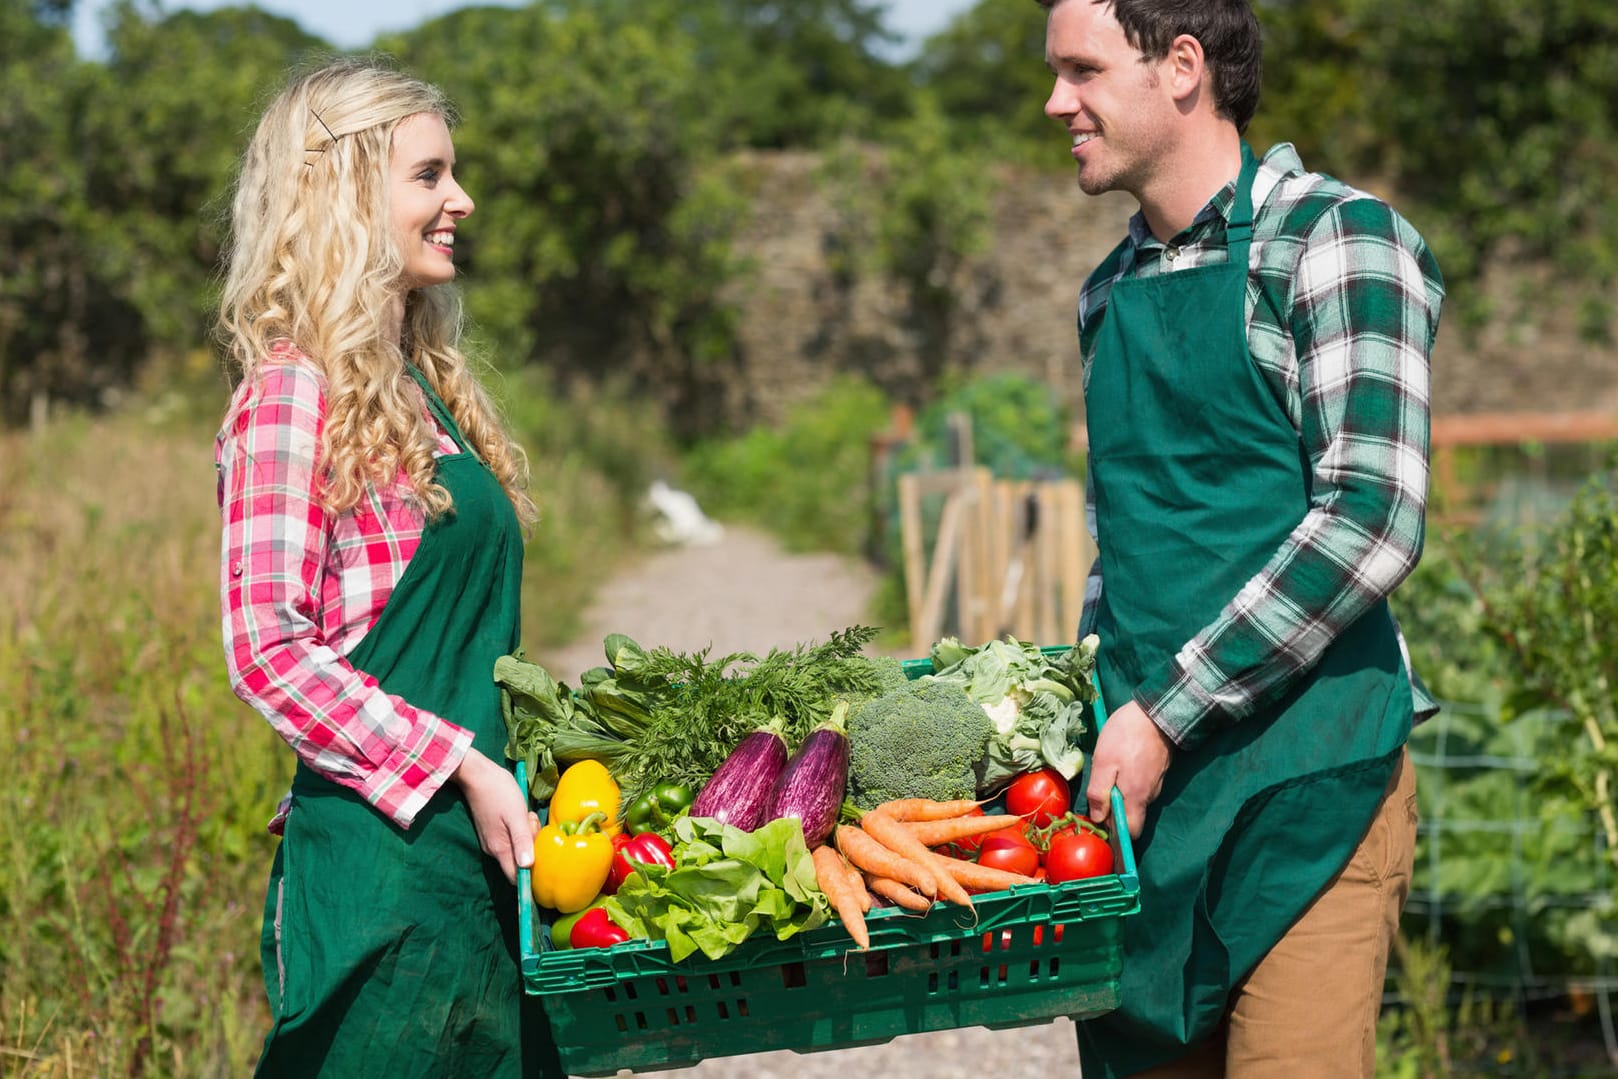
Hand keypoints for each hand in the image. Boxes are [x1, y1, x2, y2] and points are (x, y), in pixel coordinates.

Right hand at [453, 748, 535, 884]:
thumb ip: (522, 841)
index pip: (516, 877)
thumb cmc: (499, 792)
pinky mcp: (493, 831)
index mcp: (499, 848)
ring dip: (527, 834)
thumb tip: (527, 867)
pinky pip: (512, 838)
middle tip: (532, 823)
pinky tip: (521, 813)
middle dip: (532, 846)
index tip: (543, 862)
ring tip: (526, 815)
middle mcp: (494, 849)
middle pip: (520, 861)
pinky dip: (520, 829)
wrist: (477, 774)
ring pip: (517, 848)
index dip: (530, 876)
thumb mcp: (516, 815)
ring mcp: (492, 840)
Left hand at [1086, 699, 1173, 839]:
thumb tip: (1097, 818)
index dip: (1113, 832)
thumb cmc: (1126, 736)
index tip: (1098, 820)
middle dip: (1114, 814)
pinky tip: (1119, 768)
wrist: (1156, 712)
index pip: (1130, 832)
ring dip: (1120, 796)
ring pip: (1135, 802)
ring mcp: (1155, 785)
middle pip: (1132, 818)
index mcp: (1136, 797)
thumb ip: (1099, 792)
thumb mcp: (1104, 762)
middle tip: (1099, 795)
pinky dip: (1128, 785)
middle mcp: (1149, 797)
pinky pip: (1140, 789)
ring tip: (1107, 776)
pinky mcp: (1157, 773)